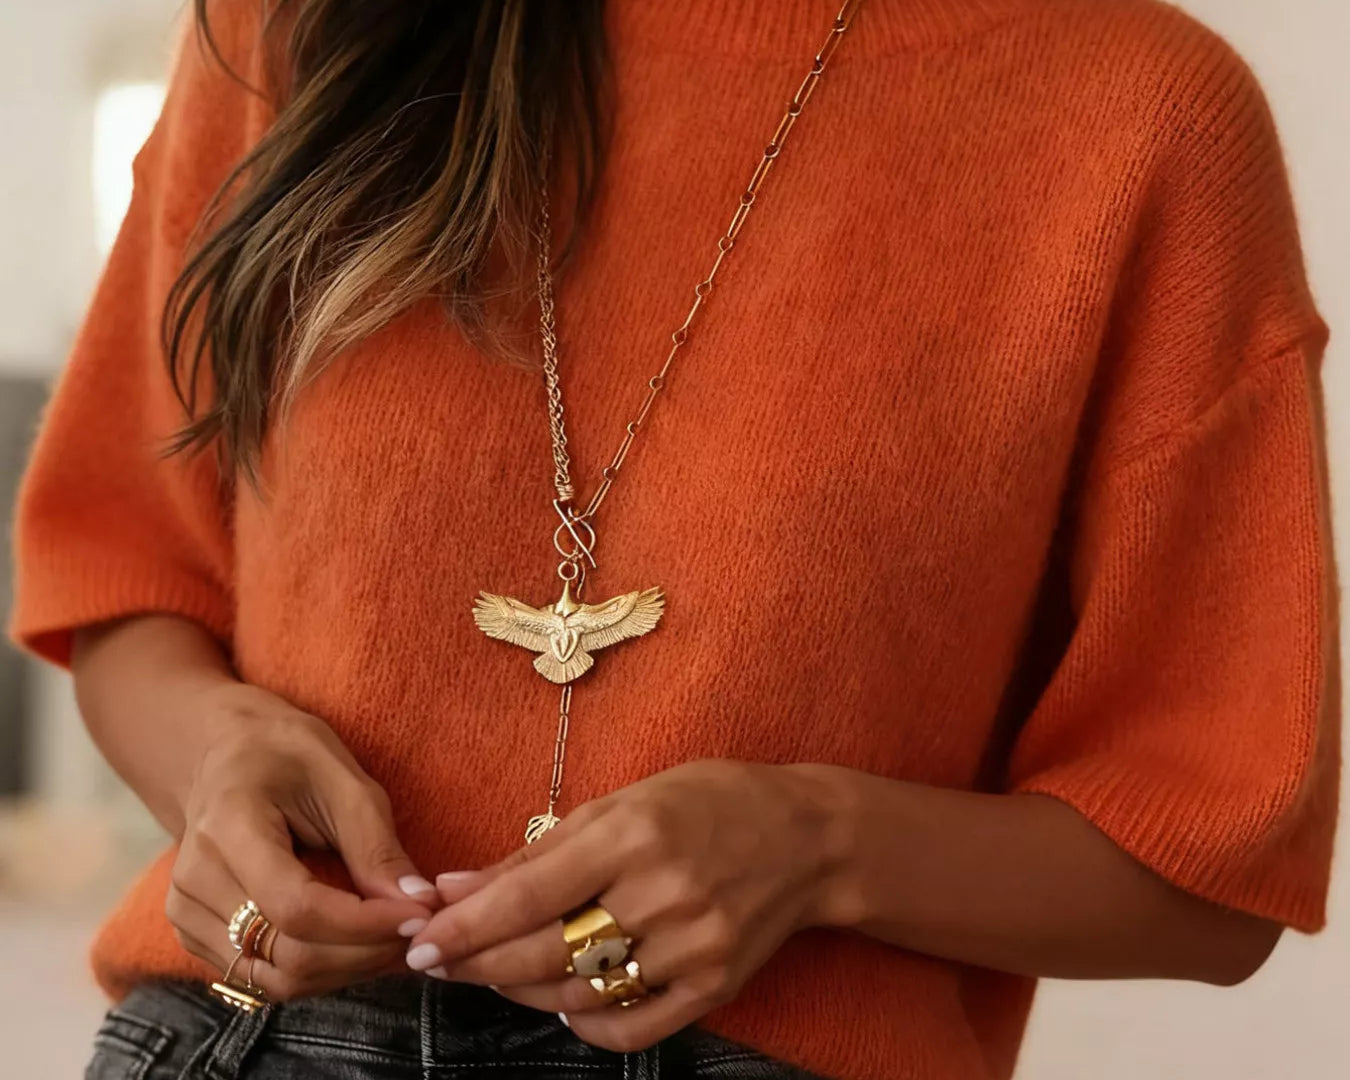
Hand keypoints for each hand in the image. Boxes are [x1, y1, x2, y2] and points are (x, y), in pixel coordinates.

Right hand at [167, 682, 438, 999]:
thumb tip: (416, 902)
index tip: (419, 915)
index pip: (297, 907)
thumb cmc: (289, 755)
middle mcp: (196, 879)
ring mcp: (186, 913)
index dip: (365, 924)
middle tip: (418, 929)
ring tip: (391, 936)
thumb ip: (376, 845)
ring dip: (346, 969)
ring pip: (277, 980)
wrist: (227, 754)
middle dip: (365, 952)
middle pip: (287, 955)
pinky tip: (354, 942)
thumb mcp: (343, 779)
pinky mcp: (195, 935)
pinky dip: (318, 971)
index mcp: (228, 826)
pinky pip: (263, 978)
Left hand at [404, 759, 846, 1051]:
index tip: (418, 943)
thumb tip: (453, 887)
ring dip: (520, 990)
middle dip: (476, 962)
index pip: (526, 896)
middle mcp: (663, 893)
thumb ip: (537, 851)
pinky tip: (563, 999)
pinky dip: (582, 1024)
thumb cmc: (706, 802)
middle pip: (543, 952)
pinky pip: (629, 1029)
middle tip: (437, 963)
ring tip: (495, 971)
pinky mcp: (715, 987)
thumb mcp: (621, 803)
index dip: (463, 927)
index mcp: (633, 835)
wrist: (807, 838)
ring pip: (577, 996)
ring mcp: (693, 947)